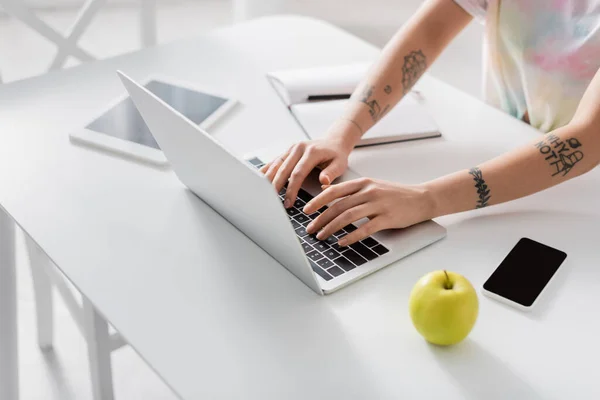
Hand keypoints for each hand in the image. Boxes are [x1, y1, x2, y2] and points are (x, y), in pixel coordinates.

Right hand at [260, 137, 352, 207]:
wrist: (332, 142)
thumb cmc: (336, 155)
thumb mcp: (340, 164)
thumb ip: (332, 173)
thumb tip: (323, 181)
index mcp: (311, 152)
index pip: (298, 173)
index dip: (292, 189)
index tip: (289, 203)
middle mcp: (298, 148)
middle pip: (283, 169)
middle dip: (276, 187)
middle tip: (272, 202)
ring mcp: (291, 149)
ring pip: (276, 165)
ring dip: (268, 179)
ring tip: (261, 193)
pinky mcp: (286, 152)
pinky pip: (274, 162)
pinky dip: (266, 170)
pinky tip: (258, 179)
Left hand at [303, 178, 434, 245]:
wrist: (421, 198)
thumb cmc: (395, 194)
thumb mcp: (372, 185)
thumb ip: (351, 189)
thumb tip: (326, 190)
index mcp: (363, 182)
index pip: (334, 191)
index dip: (318, 201)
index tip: (306, 210)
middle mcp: (369, 191)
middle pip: (338, 206)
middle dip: (321, 219)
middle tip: (310, 229)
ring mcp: (378, 204)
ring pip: (348, 216)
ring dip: (331, 228)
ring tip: (321, 237)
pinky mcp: (387, 218)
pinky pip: (365, 228)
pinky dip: (351, 236)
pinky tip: (342, 242)